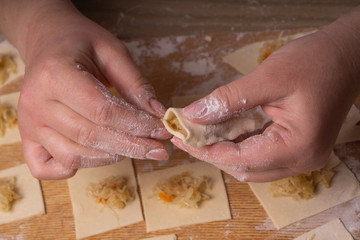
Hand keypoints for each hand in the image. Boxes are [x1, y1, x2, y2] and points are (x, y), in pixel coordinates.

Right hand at [13, 2, 169, 178]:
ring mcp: (28, 124)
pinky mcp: (26, 137)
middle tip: (159, 149)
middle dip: (132, 146)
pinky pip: (48, 168)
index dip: (137, 125)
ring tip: (135, 147)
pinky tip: (95, 155)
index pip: (103, 111)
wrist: (47, 41)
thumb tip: (157, 114)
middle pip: (91, 137)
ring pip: (74, 155)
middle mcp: (36, 103)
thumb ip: (135, 82)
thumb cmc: (80, 43)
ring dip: (112, 156)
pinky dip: (73, 168)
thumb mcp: (112, 50)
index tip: (162, 130)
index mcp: (56, 74)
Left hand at [172, 27, 359, 181]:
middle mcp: (301, 160)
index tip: (181, 138)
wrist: (346, 56)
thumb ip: (228, 99)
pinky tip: (222, 130)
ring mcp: (301, 157)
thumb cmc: (314, 62)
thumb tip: (193, 114)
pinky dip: (239, 144)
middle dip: (212, 153)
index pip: (240, 159)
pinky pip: (261, 155)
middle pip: (245, 168)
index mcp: (297, 146)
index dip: (207, 150)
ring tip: (200, 133)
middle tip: (187, 135)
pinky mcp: (297, 148)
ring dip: (224, 150)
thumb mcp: (268, 77)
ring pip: (251, 165)